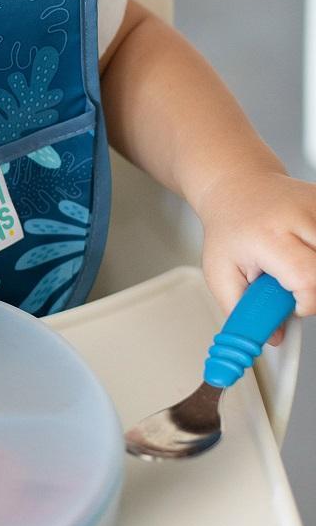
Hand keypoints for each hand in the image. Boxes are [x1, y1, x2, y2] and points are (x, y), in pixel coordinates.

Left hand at [197, 169, 315, 344]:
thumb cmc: (229, 229)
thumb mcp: (219, 272)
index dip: (308, 302)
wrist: (237, 188)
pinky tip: (307, 252)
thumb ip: (241, 309)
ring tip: (296, 265)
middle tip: (292, 285)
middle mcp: (300, 218)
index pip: (307, 278)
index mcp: (268, 236)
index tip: (296, 307)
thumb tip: (274, 337)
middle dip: (314, 288)